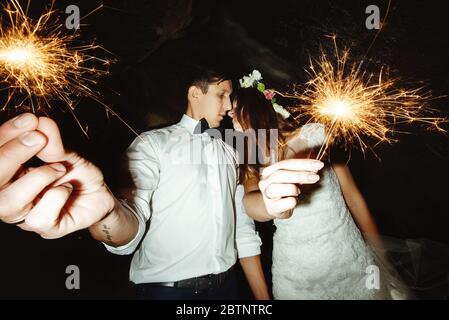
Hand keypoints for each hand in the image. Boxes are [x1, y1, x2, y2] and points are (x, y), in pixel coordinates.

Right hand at [0, 114, 114, 238]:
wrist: (101, 194)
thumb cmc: (78, 173)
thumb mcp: (66, 152)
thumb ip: (52, 142)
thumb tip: (41, 122)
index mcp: (9, 174)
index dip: (5, 137)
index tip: (29, 120)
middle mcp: (10, 195)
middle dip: (11, 155)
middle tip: (38, 138)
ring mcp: (26, 215)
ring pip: (7, 204)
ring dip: (36, 179)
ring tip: (59, 168)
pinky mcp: (46, 229)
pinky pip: (38, 219)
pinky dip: (55, 198)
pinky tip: (66, 189)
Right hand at [258, 159, 323, 217]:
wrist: (274, 208)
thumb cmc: (284, 190)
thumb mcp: (290, 178)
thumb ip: (300, 171)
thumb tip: (316, 165)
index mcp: (269, 171)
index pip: (286, 163)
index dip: (303, 163)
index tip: (318, 164)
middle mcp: (265, 182)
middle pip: (280, 174)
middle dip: (300, 175)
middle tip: (315, 177)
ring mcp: (267, 195)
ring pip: (278, 188)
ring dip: (293, 188)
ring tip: (299, 191)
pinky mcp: (272, 207)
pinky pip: (283, 203)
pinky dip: (292, 201)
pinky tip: (295, 200)